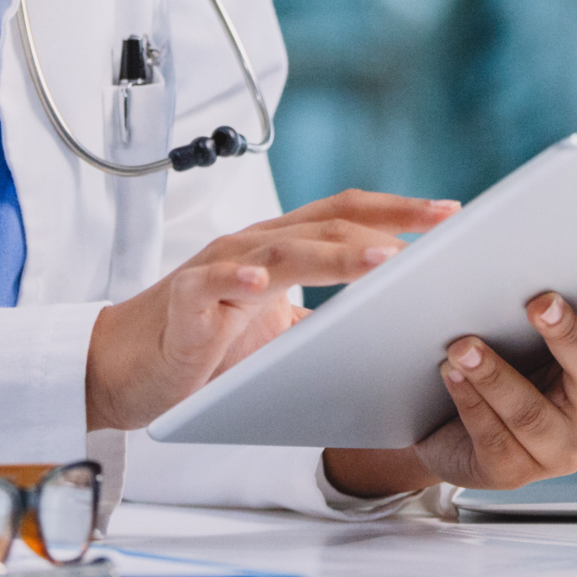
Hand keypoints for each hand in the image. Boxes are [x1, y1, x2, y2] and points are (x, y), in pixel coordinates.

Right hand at [86, 190, 457, 432]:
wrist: (125, 367)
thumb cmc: (203, 344)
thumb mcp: (278, 329)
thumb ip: (325, 319)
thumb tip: (391, 327)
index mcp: (281, 247)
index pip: (347, 214)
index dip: (398, 210)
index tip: (451, 213)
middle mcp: (254, 245)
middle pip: (328, 222)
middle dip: (388, 223)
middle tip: (439, 228)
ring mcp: (218, 268)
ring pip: (284, 250)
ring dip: (336, 254)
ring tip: (381, 259)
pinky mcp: (184, 301)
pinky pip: (212, 284)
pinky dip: (236, 279)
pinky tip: (259, 283)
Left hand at [322, 278, 576, 499]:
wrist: (440, 423)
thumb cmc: (492, 357)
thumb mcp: (517, 328)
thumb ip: (530, 298)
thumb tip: (510, 246)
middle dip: (566, 335)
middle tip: (537, 303)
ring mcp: (557, 448)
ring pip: (534, 414)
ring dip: (497, 375)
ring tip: (463, 345)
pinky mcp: (514, 472)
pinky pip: (495, 439)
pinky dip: (471, 402)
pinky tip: (450, 374)